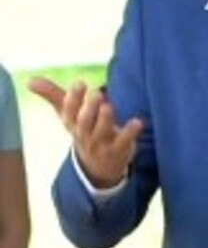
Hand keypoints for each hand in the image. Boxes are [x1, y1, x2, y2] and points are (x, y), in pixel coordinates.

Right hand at [28, 76, 142, 188]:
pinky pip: (124, 141)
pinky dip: (130, 132)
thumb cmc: (83, 130)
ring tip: (108, 105)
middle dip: (88, 108)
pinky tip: (137, 121)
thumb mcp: (68, 114)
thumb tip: (29, 80)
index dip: (73, 99)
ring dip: (105, 119)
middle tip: (95, 93)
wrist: (98, 166)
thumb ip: (52, 95)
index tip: (79, 83)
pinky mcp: (120, 149)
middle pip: (84, 123)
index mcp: (72, 123)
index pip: (68, 112)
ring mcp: (102, 143)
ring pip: (101, 132)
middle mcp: (85, 134)